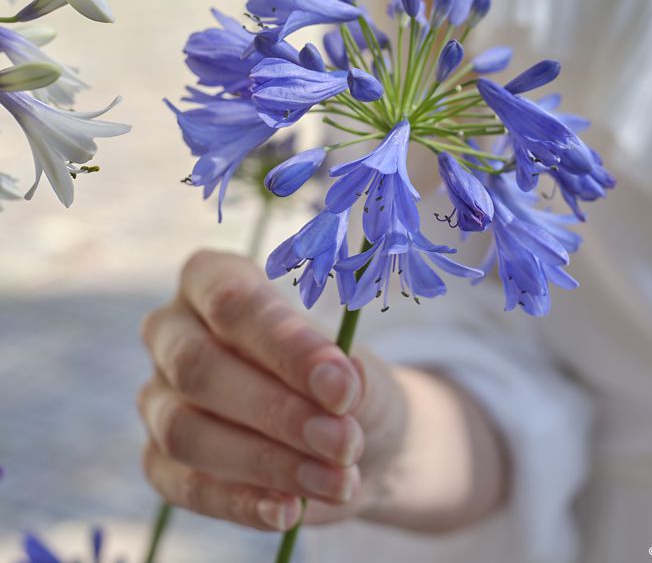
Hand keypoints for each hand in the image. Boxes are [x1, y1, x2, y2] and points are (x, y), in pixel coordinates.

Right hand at [138, 249, 407, 532]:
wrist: (344, 435)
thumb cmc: (342, 380)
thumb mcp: (357, 368)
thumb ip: (348, 374)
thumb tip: (339, 385)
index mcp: (212, 279)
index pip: (233, 302)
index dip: (286, 345)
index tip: (341, 387)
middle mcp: (172, 331)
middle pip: (198, 367)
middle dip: (276, 410)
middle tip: (343, 441)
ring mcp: (157, 396)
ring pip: (185, 431)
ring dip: (266, 462)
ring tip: (335, 480)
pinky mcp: (160, 459)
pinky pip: (185, 484)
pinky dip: (240, 502)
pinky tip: (289, 509)